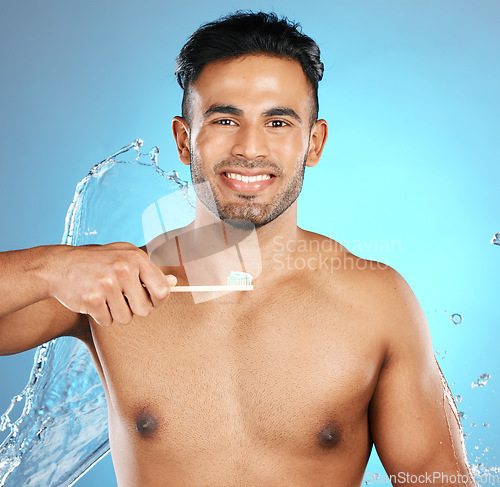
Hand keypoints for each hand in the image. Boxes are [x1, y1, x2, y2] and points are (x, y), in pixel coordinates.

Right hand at [48, 242, 175, 325]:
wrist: (59, 265)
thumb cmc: (99, 261)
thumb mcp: (125, 256)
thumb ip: (148, 270)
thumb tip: (173, 282)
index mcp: (136, 258)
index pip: (162, 290)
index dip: (159, 300)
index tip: (151, 300)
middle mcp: (123, 269)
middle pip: (145, 310)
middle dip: (135, 309)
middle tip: (123, 299)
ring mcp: (106, 284)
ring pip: (126, 318)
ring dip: (117, 314)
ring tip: (107, 298)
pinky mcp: (91, 299)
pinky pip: (107, 321)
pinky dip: (101, 317)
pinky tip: (94, 302)